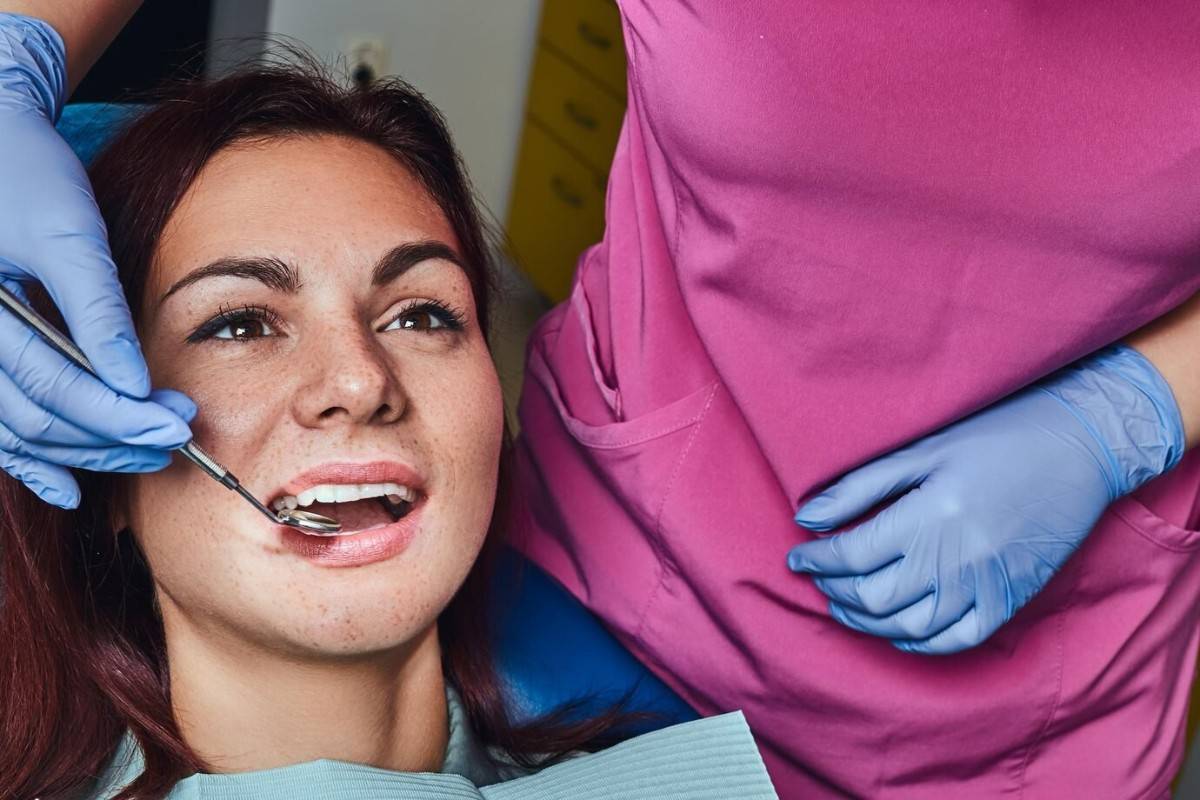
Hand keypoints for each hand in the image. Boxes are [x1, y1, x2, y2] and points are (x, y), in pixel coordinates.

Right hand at [0, 14, 193, 508]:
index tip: (176, 423)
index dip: (120, 414)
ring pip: (17, 431)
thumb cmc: (24, 173)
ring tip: (143, 457)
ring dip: (81, 452)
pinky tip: (69, 486)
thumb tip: (133, 382)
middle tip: (173, 441)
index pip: (57, 386)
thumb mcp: (68, 232)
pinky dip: (31, 458)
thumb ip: (96, 309)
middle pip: (37, 417)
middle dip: (109, 437)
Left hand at [787, 344, 1184, 654]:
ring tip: (846, 604)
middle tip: (819, 579)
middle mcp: (954, 560)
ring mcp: (984, 585)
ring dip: (867, 621)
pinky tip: (896, 629)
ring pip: (909, 626)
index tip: (798, 558)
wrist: (1079, 448)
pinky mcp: (1010, 600)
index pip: (852, 555)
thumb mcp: (922, 450)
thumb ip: (860, 487)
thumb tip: (806, 518)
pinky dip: (918, 642)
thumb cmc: (996, 437)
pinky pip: (957, 640)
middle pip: (873, 597)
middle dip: (835, 591)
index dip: (816, 561)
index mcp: (928, 518)